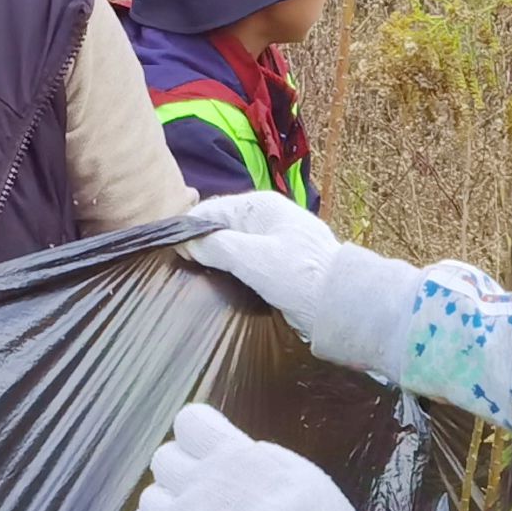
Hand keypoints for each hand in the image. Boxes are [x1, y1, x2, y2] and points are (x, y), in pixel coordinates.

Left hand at [122, 402, 406, 510]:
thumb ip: (255, 462)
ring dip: (168, 508)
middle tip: (206, 494)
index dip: (198, 435)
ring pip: (149, 498)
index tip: (208, 450)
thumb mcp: (296, 472)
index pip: (189, 422)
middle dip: (183, 472)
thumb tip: (235, 457)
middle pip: (164, 460)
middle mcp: (199, 482)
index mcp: (231, 455)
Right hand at [186, 190, 427, 383]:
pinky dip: (234, 268)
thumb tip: (185, 242)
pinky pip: (249, 259)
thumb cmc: (299, 277)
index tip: (167, 251)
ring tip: (196, 276)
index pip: (210, 210)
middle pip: (222, 226)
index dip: (187, 229)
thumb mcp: (251, 259)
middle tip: (178, 267)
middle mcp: (269, 218)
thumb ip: (215, 246)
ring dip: (217, 257)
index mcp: (261, 206)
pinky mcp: (284, 263)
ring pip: (235, 244)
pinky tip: (225, 283)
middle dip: (201, 242)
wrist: (345, 304)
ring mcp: (278, 240)